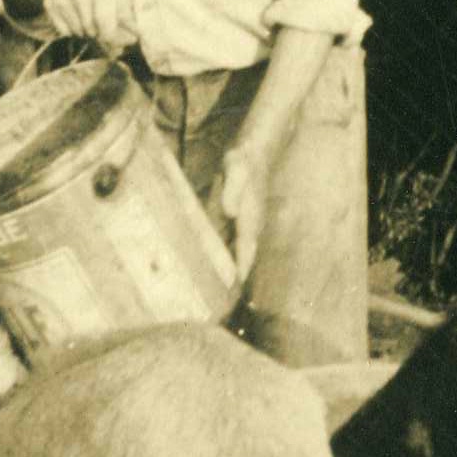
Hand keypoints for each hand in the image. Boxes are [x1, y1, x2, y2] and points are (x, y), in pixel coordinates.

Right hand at [38, 0, 135, 49]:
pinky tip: (77, 14)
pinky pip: (64, 31)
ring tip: (92, 15)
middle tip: (108, 25)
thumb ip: (126, 12)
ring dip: (88, 31)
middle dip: (103, 33)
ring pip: (78, 31)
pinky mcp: (49, 3)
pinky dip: (73, 29)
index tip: (125, 40)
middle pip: (91, 28)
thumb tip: (133, 37)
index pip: (104, 19)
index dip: (115, 36)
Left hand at [215, 144, 275, 284]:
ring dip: (226, 270)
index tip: (233, 289)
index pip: (246, 249)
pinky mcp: (235, 223)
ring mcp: (243, 226)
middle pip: (242, 258)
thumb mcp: (235, 170)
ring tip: (210, 292)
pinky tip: (204, 265)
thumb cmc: (243, 162)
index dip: (240, 269)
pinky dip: (220, 257)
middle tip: (218, 302)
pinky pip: (228, 245)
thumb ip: (232, 191)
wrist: (252, 154)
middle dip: (233, 278)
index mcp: (250, 219)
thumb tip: (230, 212)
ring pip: (235, 254)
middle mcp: (249, 227)